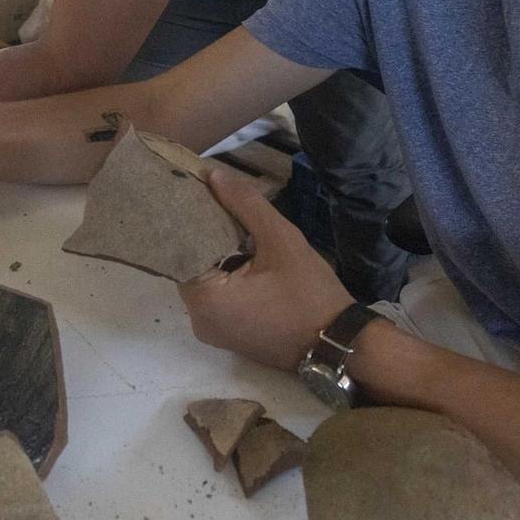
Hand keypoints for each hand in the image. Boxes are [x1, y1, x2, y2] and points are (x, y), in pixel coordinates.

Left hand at [178, 167, 353, 371]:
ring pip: (206, 281)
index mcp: (203, 300)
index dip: (191, 220)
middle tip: (221, 204)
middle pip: (191, 266)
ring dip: (219, 257)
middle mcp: (198, 320)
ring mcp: (212, 333)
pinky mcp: (228, 337)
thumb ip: (244, 205)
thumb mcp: (280, 240)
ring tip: (236, 226)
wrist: (339, 343)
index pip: (180, 249)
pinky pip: (218, 299)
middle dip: (207, 237)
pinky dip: (228, 278)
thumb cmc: (309, 292)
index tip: (200, 193)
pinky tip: (246, 257)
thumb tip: (213, 175)